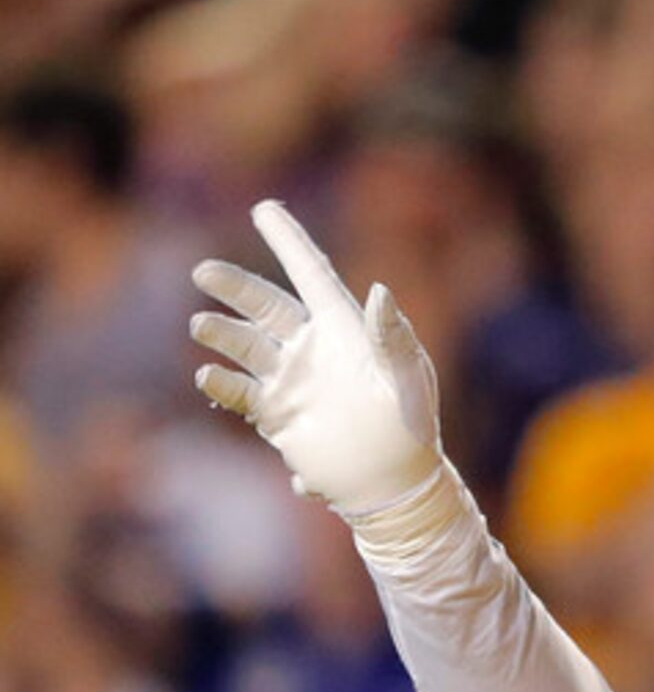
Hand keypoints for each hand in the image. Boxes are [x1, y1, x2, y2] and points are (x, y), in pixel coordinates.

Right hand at [191, 200, 442, 514]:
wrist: (393, 483)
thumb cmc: (413, 428)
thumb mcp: (407, 380)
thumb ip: (393, 338)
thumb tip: (380, 291)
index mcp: (346, 330)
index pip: (311, 275)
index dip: (289, 241)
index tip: (263, 207)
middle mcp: (312, 348)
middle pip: (265, 305)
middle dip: (234, 287)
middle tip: (204, 272)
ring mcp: (290, 380)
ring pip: (245, 344)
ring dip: (222, 333)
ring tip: (203, 326)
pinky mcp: (275, 413)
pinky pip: (239, 391)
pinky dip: (221, 383)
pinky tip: (208, 375)